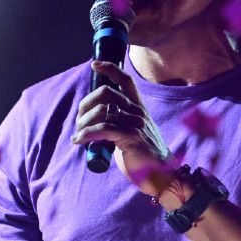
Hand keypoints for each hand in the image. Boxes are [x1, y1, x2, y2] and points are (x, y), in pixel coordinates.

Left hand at [72, 61, 174, 196]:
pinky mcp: (131, 137)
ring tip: (78, 136)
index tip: (94, 65)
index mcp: (139, 108)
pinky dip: (86, 134)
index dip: (110, 69)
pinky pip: (103, 128)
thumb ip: (120, 124)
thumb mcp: (133, 134)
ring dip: (83, 124)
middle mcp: (138, 111)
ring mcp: (136, 123)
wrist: (162, 175)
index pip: (126, 80)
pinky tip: (79, 140)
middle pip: (106, 93)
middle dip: (85, 105)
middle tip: (79, 123)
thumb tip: (97, 122)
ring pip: (101, 111)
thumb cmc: (144, 157)